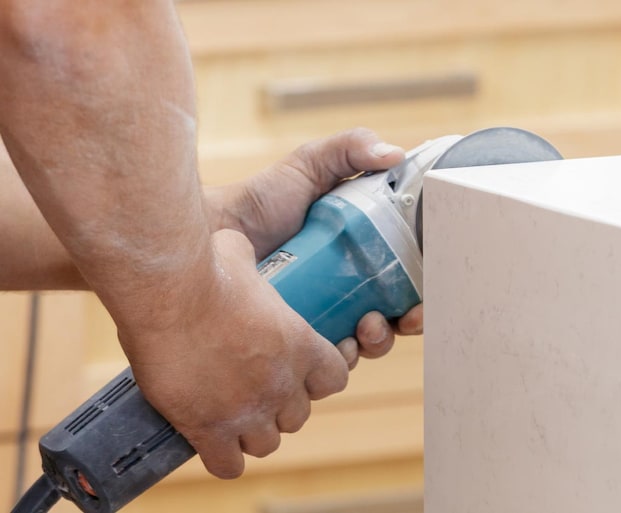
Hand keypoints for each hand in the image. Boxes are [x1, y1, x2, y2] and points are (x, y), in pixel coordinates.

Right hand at [122, 229, 348, 477]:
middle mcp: (283, 383)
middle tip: (255, 391)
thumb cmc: (206, 267)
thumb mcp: (242, 255)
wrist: (169, 291)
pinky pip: (228, 466)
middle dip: (280, 407)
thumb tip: (236, 248)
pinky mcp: (208, 428)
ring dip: (253, 434)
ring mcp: (248, 410)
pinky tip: (209, 442)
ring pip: (267, 444)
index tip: (297, 371)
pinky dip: (222, 459)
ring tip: (231, 417)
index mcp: (302, 345)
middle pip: (298, 416)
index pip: (336, 378)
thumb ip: (251, 261)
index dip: (317, 378)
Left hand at [205, 127, 423, 367]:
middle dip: (404, 325)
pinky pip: (328, 364)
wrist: (211, 236)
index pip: (401, 278)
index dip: (419, 290)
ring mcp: (320, 320)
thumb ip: (351, 148)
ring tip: (367, 327)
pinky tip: (339, 346)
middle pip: (392, 317)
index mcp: (359, 255)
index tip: (423, 294)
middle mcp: (345, 290)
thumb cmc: (258, 201)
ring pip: (365, 344)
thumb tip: (397, 155)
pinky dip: (343, 360)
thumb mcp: (309, 166)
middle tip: (398, 317)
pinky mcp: (295, 344)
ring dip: (378, 342)